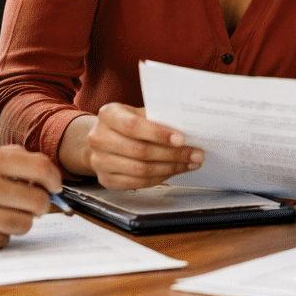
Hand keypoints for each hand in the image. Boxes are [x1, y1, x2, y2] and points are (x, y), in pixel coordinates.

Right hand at [60, 104, 201, 189]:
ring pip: (140, 170)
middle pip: (140, 151)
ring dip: (170, 168)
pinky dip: (160, 178)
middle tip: (196, 154)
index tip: (182, 139)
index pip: (133, 126)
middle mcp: (99, 138)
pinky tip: (174, 171)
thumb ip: (157, 118)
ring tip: (190, 164)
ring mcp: (100, 161)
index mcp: (108, 115)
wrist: (104, 139)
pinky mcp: (106, 180)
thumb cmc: (127, 123)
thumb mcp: (138, 112)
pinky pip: (137, 183)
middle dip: (173, 154)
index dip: (159, 134)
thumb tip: (188, 127)